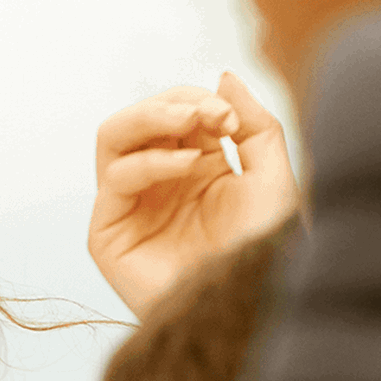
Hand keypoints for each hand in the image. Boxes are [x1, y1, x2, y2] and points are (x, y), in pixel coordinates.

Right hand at [88, 73, 298, 317]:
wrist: (252, 306)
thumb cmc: (266, 252)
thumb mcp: (272, 174)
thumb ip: (252, 122)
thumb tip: (220, 75)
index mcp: (191, 170)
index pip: (173, 113)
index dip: (198, 103)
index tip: (230, 119)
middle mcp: (156, 186)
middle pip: (137, 119)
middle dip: (172, 104)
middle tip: (208, 113)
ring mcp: (129, 209)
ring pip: (113, 139)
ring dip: (150, 118)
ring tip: (191, 122)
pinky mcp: (109, 236)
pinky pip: (114, 180)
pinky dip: (149, 162)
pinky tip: (188, 167)